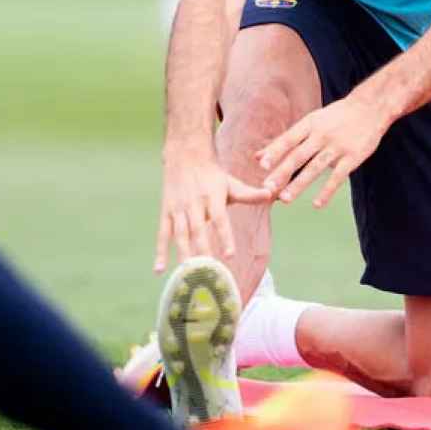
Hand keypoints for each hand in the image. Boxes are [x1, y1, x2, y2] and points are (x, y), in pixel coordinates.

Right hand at [155, 151, 271, 271]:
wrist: (184, 155)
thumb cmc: (213, 175)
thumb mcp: (231, 182)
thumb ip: (249, 194)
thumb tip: (271, 194)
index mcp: (213, 197)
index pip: (220, 219)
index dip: (224, 237)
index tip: (230, 255)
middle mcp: (194, 203)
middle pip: (198, 230)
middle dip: (203, 251)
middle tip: (208, 272)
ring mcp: (178, 208)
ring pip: (180, 234)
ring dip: (183, 254)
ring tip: (187, 274)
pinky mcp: (166, 212)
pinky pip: (163, 234)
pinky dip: (160, 251)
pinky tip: (159, 270)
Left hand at [256, 96, 388, 208]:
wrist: (371, 108)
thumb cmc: (337, 116)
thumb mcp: (311, 121)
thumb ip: (286, 140)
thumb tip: (258, 157)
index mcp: (310, 124)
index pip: (289, 139)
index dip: (275, 152)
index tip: (262, 165)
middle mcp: (322, 135)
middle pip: (299, 155)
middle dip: (282, 172)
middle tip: (268, 187)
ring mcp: (338, 146)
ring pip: (315, 168)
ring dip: (299, 184)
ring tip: (285, 198)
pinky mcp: (353, 157)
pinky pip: (338, 177)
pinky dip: (327, 191)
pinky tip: (317, 204)